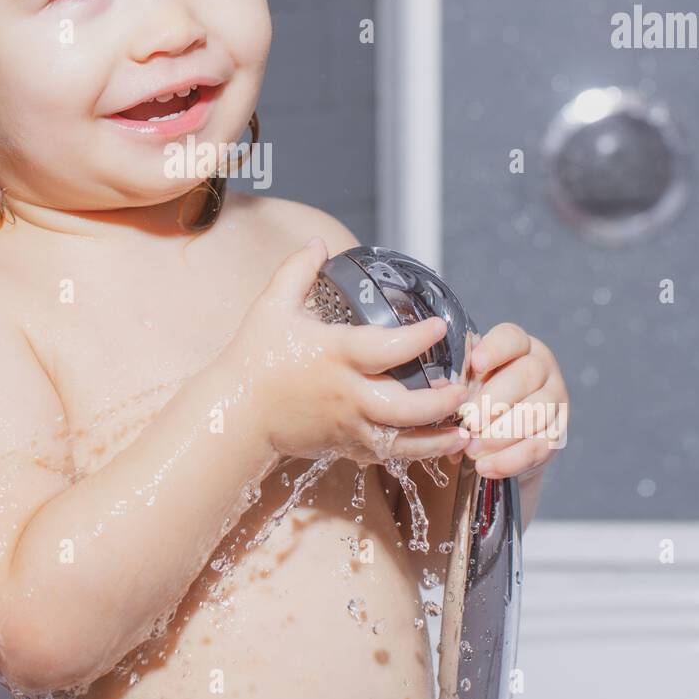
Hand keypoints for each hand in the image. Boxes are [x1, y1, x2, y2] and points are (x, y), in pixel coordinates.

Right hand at [218, 237, 472, 467]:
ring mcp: (346, 425)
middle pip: (402, 406)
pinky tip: (436, 446)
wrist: (234, 413)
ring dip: (435, 439)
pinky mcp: (343, 446)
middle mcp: (345, 394)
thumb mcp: (271, 307)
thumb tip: (319, 244)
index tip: (440, 326)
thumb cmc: (254, 358)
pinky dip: (412, 453)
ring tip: (464, 432)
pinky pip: (384, 455)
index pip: (385, 347)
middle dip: (438, 403)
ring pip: (400, 440)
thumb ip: (296, 271)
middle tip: (463, 390)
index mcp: (334, 355)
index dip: (417, 338)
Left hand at [456, 323, 569, 479]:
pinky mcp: (557, 434)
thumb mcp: (463, 383)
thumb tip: (441, 391)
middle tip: (469, 422)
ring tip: (471, 449)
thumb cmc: (473, 397)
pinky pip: (538, 447)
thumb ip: (456, 381)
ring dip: (500, 434)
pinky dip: (510, 460)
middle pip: (526, 376)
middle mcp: (542, 367)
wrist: (494, 434)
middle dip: (494, 401)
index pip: (511, 338)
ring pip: (535, 414)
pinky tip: (486, 467)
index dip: (495, 349)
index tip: (476, 363)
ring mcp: (555, 400)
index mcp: (517, 345)